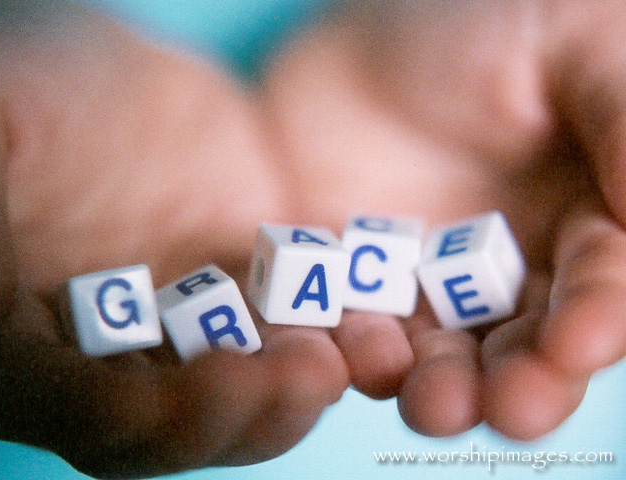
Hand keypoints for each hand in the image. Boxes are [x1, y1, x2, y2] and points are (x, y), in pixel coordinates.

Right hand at [0, 2, 347, 477]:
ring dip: (294, 386)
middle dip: (242, 415)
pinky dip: (330, 330)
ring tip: (332, 358)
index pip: (87, 418)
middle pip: (180, 424)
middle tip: (299, 379)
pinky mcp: (253, 273)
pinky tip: (360, 318)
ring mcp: (193, 311)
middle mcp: (120, 345)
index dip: (142, 423)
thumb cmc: (10, 87)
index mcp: (36, 340)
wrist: (102, 61)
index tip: (207, 389)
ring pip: (248, 382)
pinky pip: (297, 318)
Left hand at [260, 0, 625, 438]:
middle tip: (510, 407)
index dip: (595, 320)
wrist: (359, 32)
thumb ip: (625, 127)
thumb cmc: (483, 20)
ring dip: (441, 386)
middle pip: (525, 345)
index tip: (578, 344)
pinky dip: (359, 354)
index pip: (601, 288)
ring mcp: (429, 281)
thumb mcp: (578, 45)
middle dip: (522, 381)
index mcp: (583, 220)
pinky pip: (360, 332)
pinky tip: (358, 355)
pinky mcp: (358, 282)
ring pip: (444, 356)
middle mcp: (510, 267)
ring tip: (432, 402)